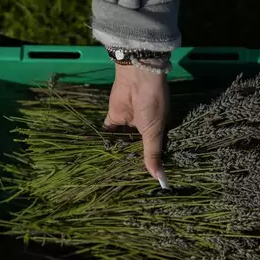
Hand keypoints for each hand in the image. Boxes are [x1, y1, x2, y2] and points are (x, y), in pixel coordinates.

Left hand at [104, 64, 168, 187]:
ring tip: (111, 173)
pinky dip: (104, 141)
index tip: (142, 182)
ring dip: (117, 153)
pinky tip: (99, 156)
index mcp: (157, 132)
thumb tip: (161, 179)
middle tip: (125, 182)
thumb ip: (152, 154)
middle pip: (135, 149)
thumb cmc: (152, 104)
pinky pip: (108, 132)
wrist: (138, 77)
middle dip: (130, 161)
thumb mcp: (154, 130)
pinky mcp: (113, 118)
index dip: (148, 165)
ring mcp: (128, 124)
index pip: (152, 153)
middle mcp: (143, 130)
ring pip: (121, 143)